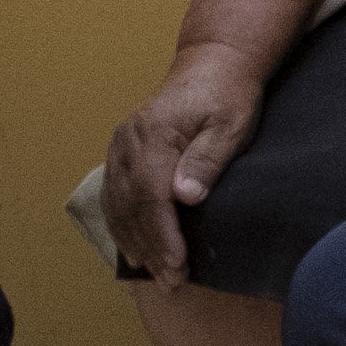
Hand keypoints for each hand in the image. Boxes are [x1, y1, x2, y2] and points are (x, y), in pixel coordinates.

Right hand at [100, 45, 274, 283]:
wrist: (212, 63)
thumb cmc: (228, 94)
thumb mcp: (230, 124)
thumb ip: (207, 160)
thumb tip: (185, 197)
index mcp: (153, 135)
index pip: (151, 196)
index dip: (162, 235)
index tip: (176, 264)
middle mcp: (128, 142)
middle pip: (131, 206)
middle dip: (150, 248)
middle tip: (171, 282)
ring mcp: (121, 147)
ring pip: (118, 204)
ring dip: (133, 242)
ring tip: (154, 275)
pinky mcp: (123, 152)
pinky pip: (114, 195)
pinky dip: (122, 225)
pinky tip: (134, 250)